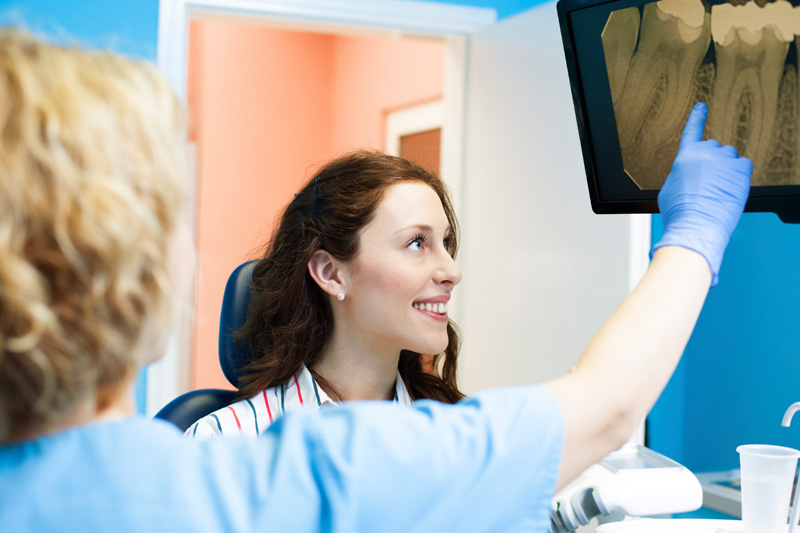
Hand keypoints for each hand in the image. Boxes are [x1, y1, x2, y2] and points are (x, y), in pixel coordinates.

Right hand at [650, 102, 752, 286]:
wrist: (696, 224)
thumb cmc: (680, 212)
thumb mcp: (669, 189)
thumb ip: (681, 173)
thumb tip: (689, 174)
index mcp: (685, 156)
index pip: (692, 131)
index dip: (697, 118)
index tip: (701, 107)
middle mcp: (705, 153)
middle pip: (715, 148)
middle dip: (714, 161)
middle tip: (709, 182)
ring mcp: (724, 161)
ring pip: (730, 157)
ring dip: (727, 169)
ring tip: (719, 189)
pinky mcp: (741, 170)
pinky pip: (744, 166)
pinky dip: (739, 177)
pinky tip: (729, 190)